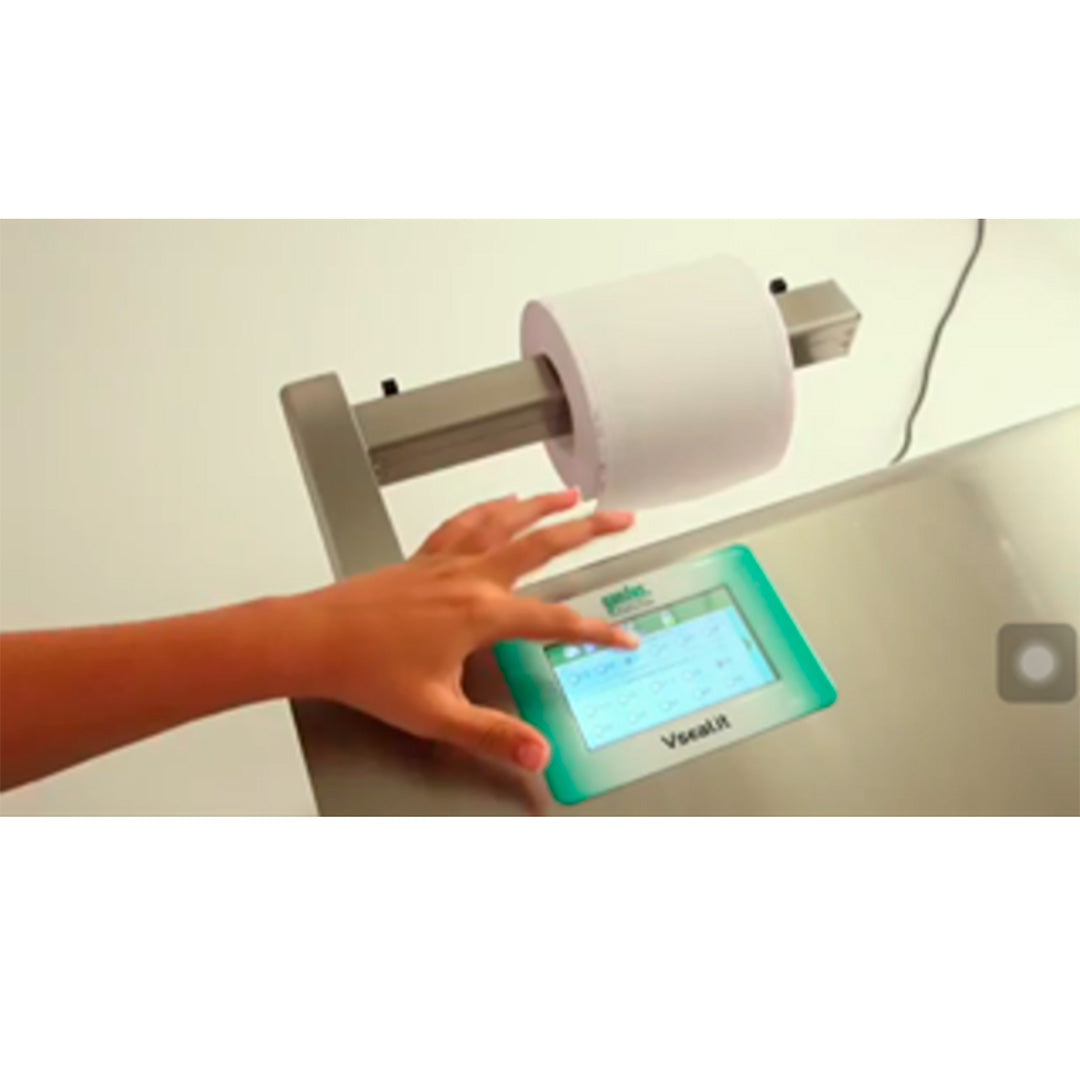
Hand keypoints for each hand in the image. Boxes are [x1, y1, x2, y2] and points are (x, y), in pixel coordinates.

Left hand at [289, 490, 636, 771]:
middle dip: (589, 529)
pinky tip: (500, 503)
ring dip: (542, 505)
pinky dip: (489, 508)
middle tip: (622, 519)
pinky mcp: (423, 558)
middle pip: (543, 543)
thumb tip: (536, 752)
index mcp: (481, 614)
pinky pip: (465, 522)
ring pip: (505, 520)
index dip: (597, 631)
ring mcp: (446, 562)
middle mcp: (470, 578)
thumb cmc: (367, 672)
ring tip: (570, 494)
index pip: (556, 620)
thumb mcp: (435, 713)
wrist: (315, 639)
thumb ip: (491, 734)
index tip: (624, 638)